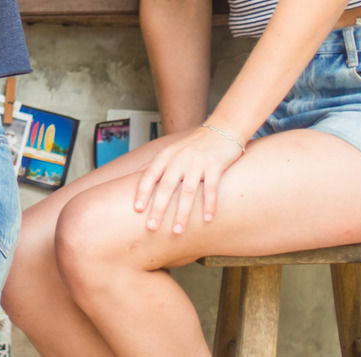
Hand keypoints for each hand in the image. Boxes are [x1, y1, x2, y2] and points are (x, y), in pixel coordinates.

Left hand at [130, 123, 245, 233]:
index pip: (150, 175)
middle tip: (152, 227)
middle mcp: (179, 159)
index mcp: (167, 156)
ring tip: (177, 230)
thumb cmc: (196, 144)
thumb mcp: (174, 150)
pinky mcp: (215, 165)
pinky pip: (211, 188)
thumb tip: (141, 178)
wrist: (222, 129)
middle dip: (158, 208)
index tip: (137, 209)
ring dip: (182, 213)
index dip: (143, 192)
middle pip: (166, 187)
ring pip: (187, 192)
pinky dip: (209, 204)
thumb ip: (159, 164)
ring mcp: (197, 163)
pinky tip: (207, 219)